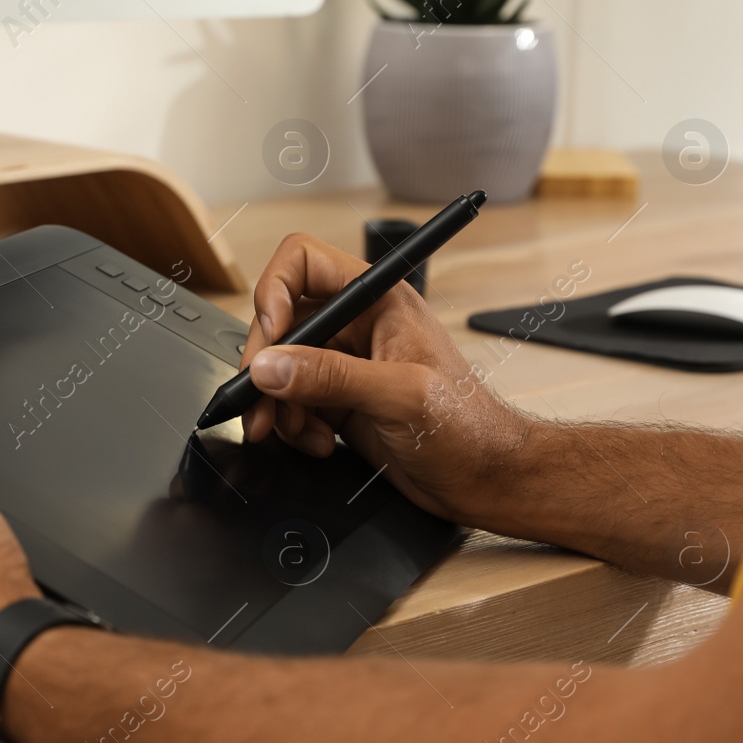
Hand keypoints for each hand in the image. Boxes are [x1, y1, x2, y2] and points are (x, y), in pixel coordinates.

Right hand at [239, 233, 529, 527]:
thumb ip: (331, 378)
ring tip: (295, 431)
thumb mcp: (401, 396)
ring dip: (276, 403)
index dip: (274, 292)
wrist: (484, 479)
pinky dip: (292, 426)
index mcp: (379, 300)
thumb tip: (270, 366)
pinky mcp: (337, 401)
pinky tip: (319, 442)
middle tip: (258, 401)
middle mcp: (357, 325)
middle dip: (264, 364)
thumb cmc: (470, 428)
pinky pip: (289, 402)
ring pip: (278, 367)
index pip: (303, 263)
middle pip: (280, 321)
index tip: (269, 340)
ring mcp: (344, 364)